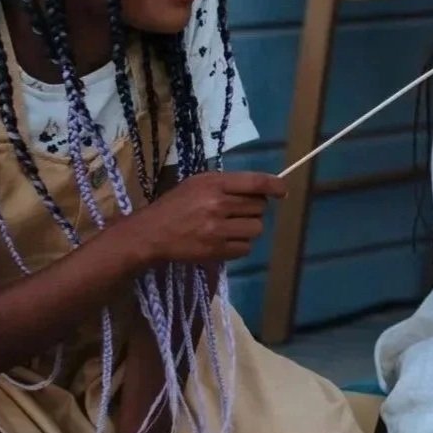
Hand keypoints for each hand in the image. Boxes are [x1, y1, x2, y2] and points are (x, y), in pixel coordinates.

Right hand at [125, 170, 285, 265]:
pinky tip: (224, 240)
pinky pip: (246, 248)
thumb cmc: (176, 204)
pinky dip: (240, 245)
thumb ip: (229, 184)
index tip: (282, 191)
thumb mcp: (198, 183)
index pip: (256, 182)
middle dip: (253, 209)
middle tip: (237, 212)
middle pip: (260, 207)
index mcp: (213, 183)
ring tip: (231, 227)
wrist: (150, 233)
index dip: (276, 186)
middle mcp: (218, 205)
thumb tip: (265, 188)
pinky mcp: (215, 250)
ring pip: (256, 228)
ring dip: (249, 228)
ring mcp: (217, 230)